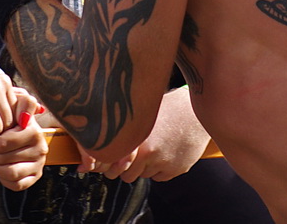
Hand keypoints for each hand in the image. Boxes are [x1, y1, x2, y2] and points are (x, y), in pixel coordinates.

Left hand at [0, 92, 46, 191]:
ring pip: (10, 172)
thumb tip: (23, 117)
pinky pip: (17, 184)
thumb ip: (20, 103)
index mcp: (34, 130)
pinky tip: (1, 168)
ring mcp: (39, 163)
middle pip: (4, 157)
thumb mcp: (14, 104)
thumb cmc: (11, 118)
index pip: (4, 142)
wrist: (17, 130)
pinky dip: (4, 178)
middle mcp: (40, 147)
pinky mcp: (35, 176)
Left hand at [81, 86, 207, 182]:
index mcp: (136, 139)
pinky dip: (158, 168)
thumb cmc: (163, 109)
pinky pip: (159, 176)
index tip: (106, 159)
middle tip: (130, 153)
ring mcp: (164, 164)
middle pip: (126, 175)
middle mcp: (149, 154)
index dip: (107, 163)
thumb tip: (93, 146)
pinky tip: (163, 150)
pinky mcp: (176, 170)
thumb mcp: (139, 116)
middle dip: (125, 167)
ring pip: (143, 175)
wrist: (193, 112)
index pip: (112, 165)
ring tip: (150, 147)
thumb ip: (121, 132)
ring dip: (142, 167)